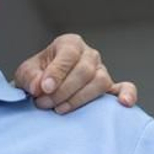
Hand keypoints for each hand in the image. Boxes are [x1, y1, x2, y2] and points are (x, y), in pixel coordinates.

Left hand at [13, 33, 137, 112]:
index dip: (56, 73)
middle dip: (62, 91)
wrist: (42, 91)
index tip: (43, 89)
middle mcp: (89, 55)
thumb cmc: (36, 78)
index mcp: (70, 44)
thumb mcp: (25, 74)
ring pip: (100, 82)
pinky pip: (124, 88)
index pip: (69, 54)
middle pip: (84, 71)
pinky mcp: (109, 88)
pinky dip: (127, 94)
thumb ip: (30, 77)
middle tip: (44, 103)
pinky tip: (124, 103)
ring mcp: (102, 71)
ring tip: (59, 109)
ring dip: (79, 99)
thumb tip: (41, 86)